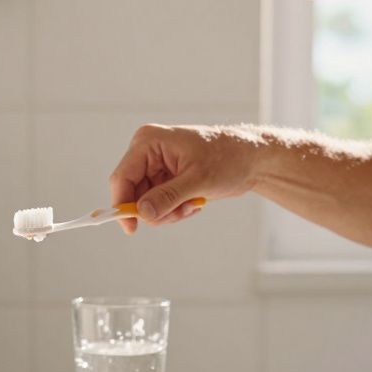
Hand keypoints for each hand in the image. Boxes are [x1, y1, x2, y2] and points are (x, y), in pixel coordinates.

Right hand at [108, 123, 260, 233]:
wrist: (250, 159)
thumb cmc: (227, 158)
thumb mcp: (197, 180)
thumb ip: (168, 197)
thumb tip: (143, 214)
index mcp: (149, 142)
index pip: (123, 177)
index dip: (122, 204)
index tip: (131, 229)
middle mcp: (148, 152)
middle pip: (132, 193)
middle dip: (155, 209)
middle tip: (180, 213)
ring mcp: (156, 166)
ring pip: (146, 203)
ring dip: (168, 212)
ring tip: (193, 206)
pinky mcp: (165, 178)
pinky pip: (158, 204)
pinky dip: (174, 210)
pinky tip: (194, 204)